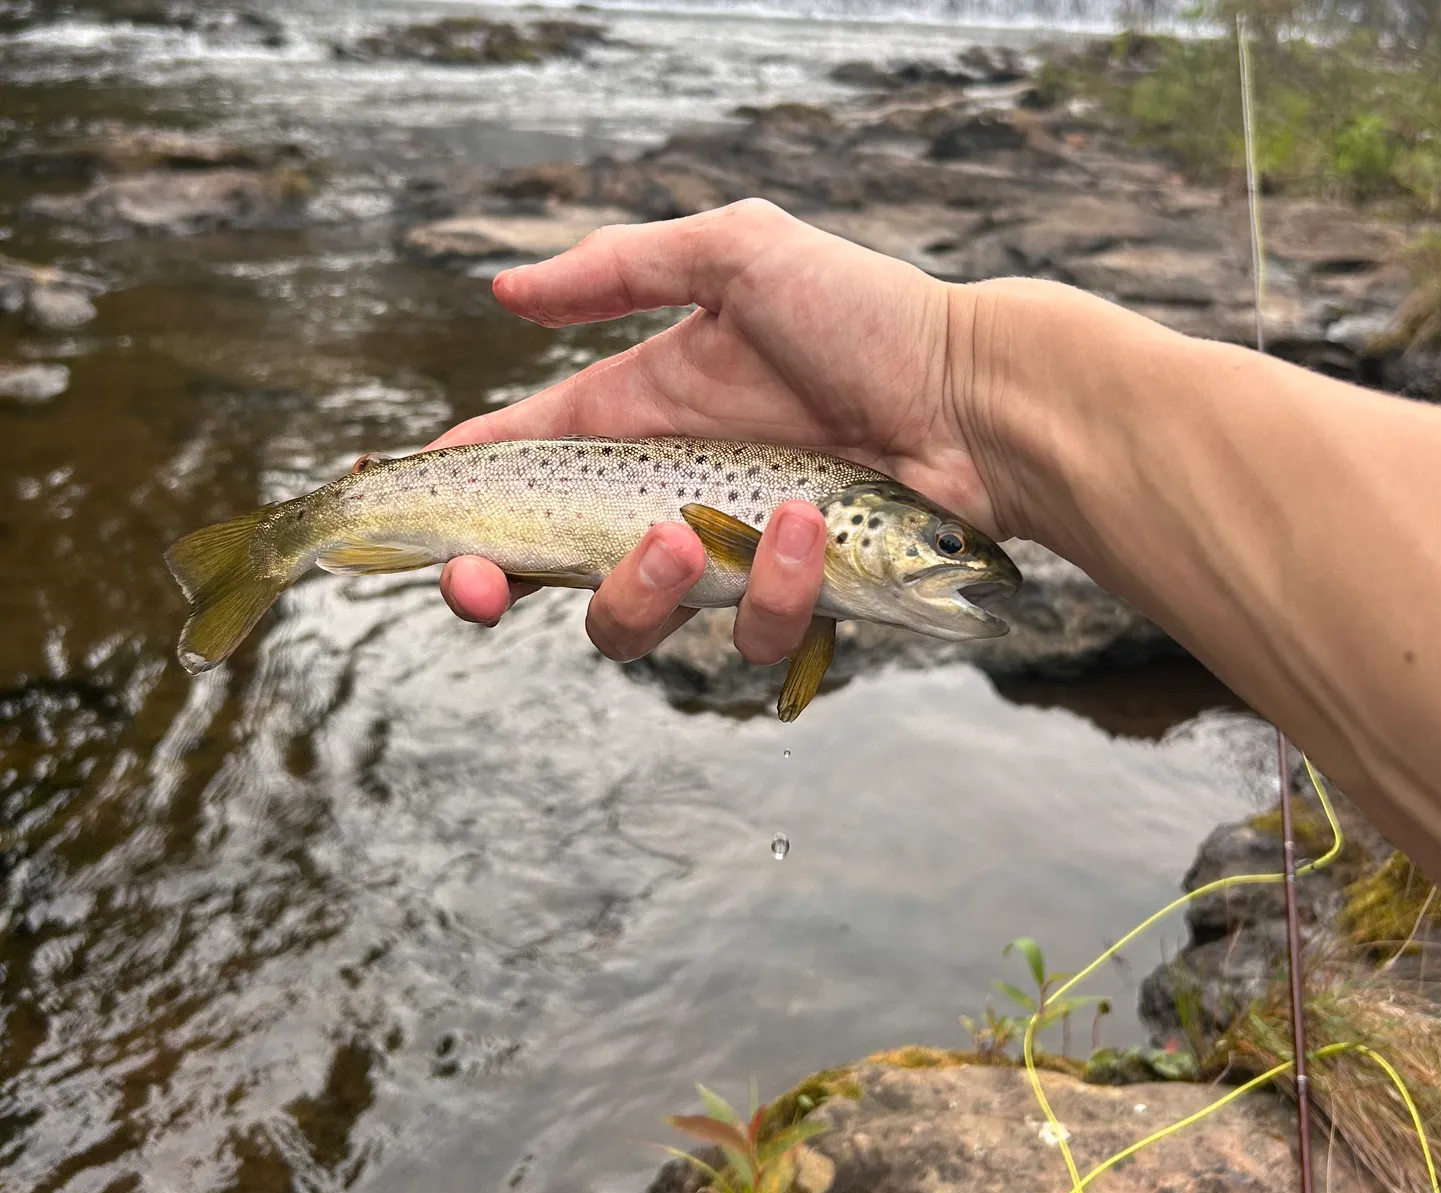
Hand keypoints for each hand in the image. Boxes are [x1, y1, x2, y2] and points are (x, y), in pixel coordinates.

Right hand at [430, 198, 998, 660]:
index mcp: (634, 421)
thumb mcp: (735, 257)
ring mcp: (725, 562)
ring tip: (695, 533)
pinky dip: (773, 588)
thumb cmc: (867, 315)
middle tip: (482, 587)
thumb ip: (619, 270)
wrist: (973, 392)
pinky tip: (812, 527)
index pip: (521, 466)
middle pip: (549, 573)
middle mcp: (665, 499)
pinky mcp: (787, 605)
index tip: (414, 514)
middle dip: (493, 588)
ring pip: (631, 625)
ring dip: (643, 590)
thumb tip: (503, 291)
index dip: (458, 497)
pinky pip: (746, 635)